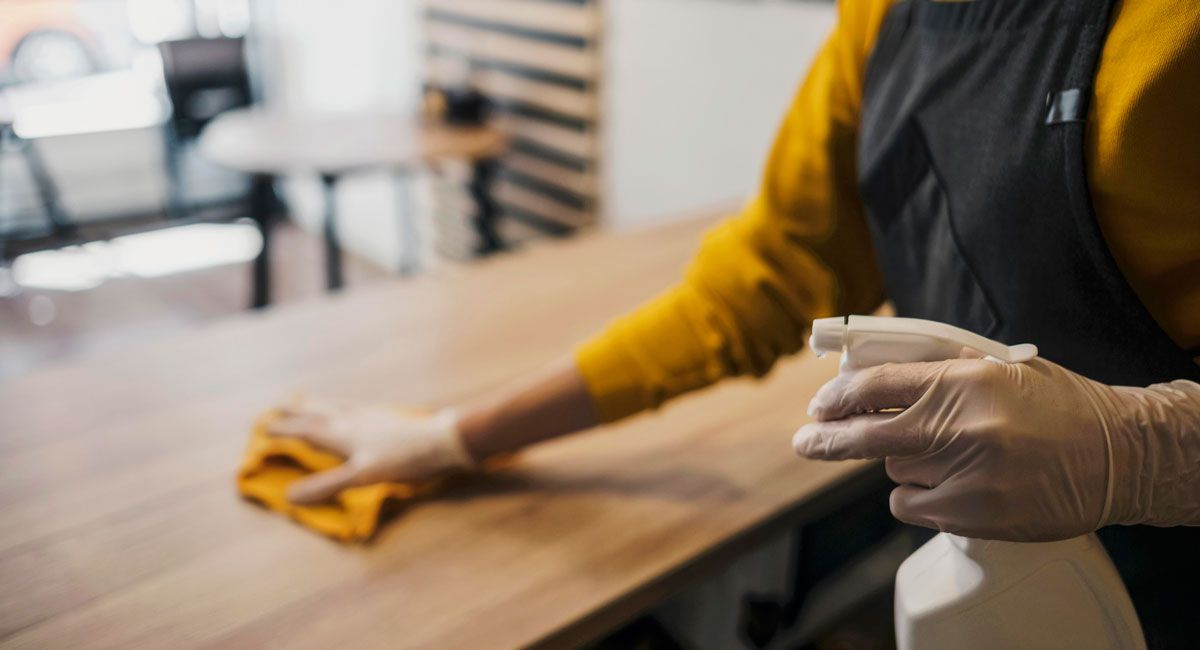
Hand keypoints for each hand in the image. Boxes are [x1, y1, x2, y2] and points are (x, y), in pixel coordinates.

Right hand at [267, 398, 476, 503]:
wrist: (442, 440)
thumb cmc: (402, 459)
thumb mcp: (361, 476)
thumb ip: (326, 485)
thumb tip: (289, 497)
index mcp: (343, 433)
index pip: (307, 430)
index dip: (285, 430)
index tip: (264, 428)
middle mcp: (353, 419)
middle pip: (319, 412)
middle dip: (298, 411)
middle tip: (280, 403)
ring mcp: (372, 415)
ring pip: (337, 406)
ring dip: (318, 403)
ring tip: (307, 399)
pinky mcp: (389, 416)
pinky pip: (356, 407)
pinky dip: (343, 405)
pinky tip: (352, 410)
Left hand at [792, 355, 1199, 540]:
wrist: (1117, 455)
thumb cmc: (1058, 406)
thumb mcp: (999, 368)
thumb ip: (939, 368)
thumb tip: (873, 369)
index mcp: (963, 380)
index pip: (877, 385)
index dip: (839, 397)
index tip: (819, 406)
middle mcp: (960, 426)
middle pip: (865, 434)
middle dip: (826, 439)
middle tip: (804, 441)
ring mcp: (966, 474)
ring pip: (895, 471)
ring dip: (904, 463)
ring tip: (949, 457)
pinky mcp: (972, 514)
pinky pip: (911, 505)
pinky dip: (918, 497)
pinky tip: (951, 485)